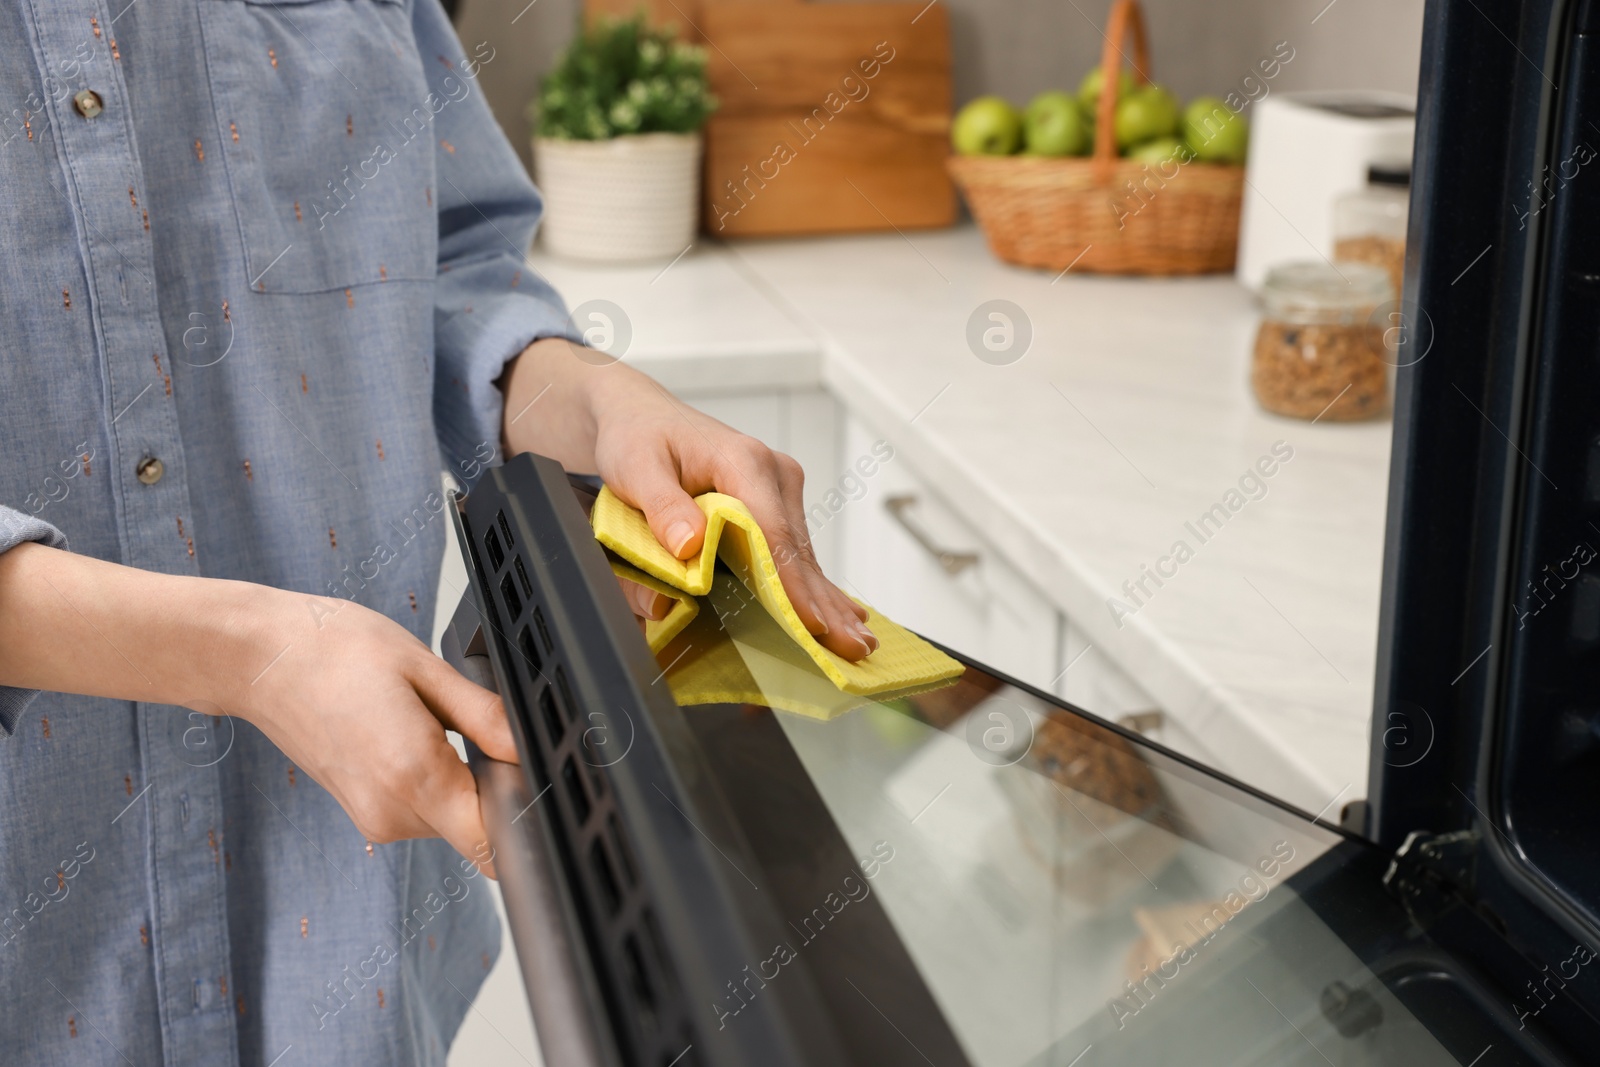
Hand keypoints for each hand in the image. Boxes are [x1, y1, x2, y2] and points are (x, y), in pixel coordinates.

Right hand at [0, 546, 516, 874]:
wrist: (260, 659)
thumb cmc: (336, 651)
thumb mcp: (428, 671)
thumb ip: (487, 720)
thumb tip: (533, 750)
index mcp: (413, 776)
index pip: (492, 843)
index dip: (523, 815)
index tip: (529, 776)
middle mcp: (392, 813)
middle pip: (477, 828)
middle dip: (494, 785)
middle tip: (475, 724)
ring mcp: (374, 819)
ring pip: (451, 820)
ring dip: (461, 780)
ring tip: (430, 720)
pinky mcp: (365, 813)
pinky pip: (423, 810)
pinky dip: (434, 780)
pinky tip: (413, 733)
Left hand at [502, 339, 876, 659]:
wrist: (640, 416)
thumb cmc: (637, 439)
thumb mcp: (636, 469)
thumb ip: (663, 507)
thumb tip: (692, 543)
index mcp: (742, 461)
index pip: (774, 533)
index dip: (793, 585)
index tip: (811, 623)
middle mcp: (772, 472)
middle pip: (799, 548)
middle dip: (825, 604)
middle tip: (853, 649)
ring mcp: (779, 486)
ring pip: (803, 553)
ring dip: (826, 600)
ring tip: (857, 643)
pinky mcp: (776, 500)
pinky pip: (794, 549)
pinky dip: (812, 584)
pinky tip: (843, 613)